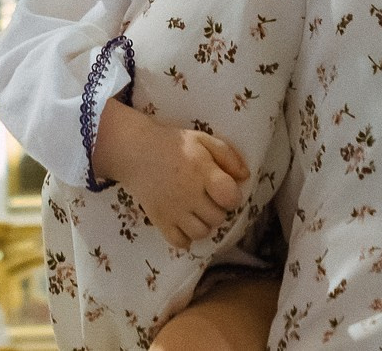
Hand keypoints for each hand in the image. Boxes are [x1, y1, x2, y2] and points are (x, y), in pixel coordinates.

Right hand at [91, 100, 248, 250]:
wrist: (136, 151)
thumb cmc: (173, 145)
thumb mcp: (202, 140)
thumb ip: (227, 156)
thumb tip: (245, 176)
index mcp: (201, 172)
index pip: (230, 197)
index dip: (232, 196)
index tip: (225, 189)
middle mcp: (188, 194)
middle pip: (218, 218)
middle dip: (217, 209)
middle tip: (208, 197)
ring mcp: (173, 210)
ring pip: (201, 233)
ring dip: (203, 224)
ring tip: (196, 210)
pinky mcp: (159, 221)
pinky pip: (180, 242)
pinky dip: (185, 236)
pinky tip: (184, 222)